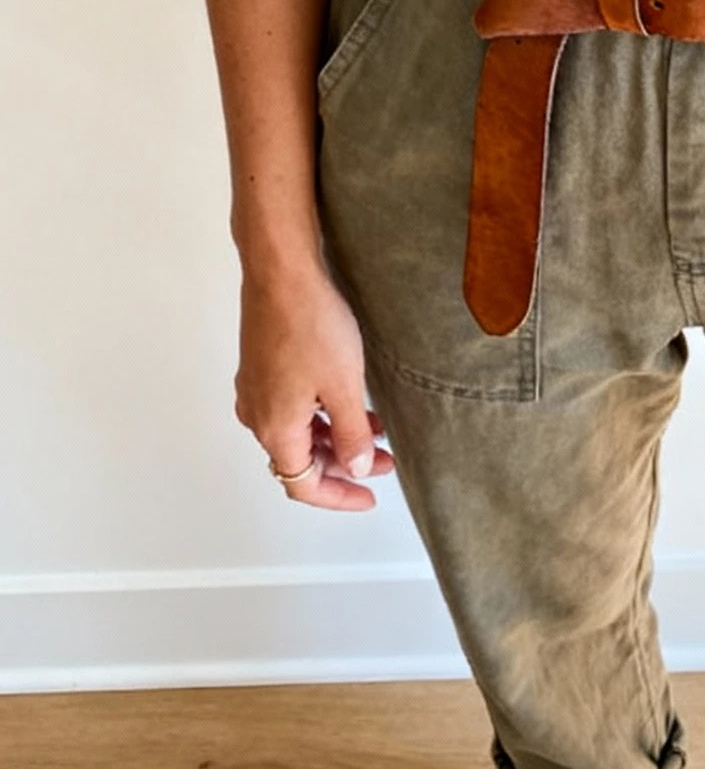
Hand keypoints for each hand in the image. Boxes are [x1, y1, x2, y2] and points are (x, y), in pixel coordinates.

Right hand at [234, 262, 394, 510]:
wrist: (281, 272)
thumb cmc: (310, 325)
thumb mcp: (344, 387)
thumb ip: (351, 434)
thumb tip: (355, 467)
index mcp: (275, 429)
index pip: (303, 485)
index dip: (338, 496)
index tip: (369, 495)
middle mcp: (258, 414)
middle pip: (300, 459)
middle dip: (343, 464)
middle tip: (383, 460)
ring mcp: (257, 388)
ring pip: (298, 431)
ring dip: (335, 437)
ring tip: (375, 430)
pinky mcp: (262, 366)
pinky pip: (292, 406)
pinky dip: (322, 413)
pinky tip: (350, 401)